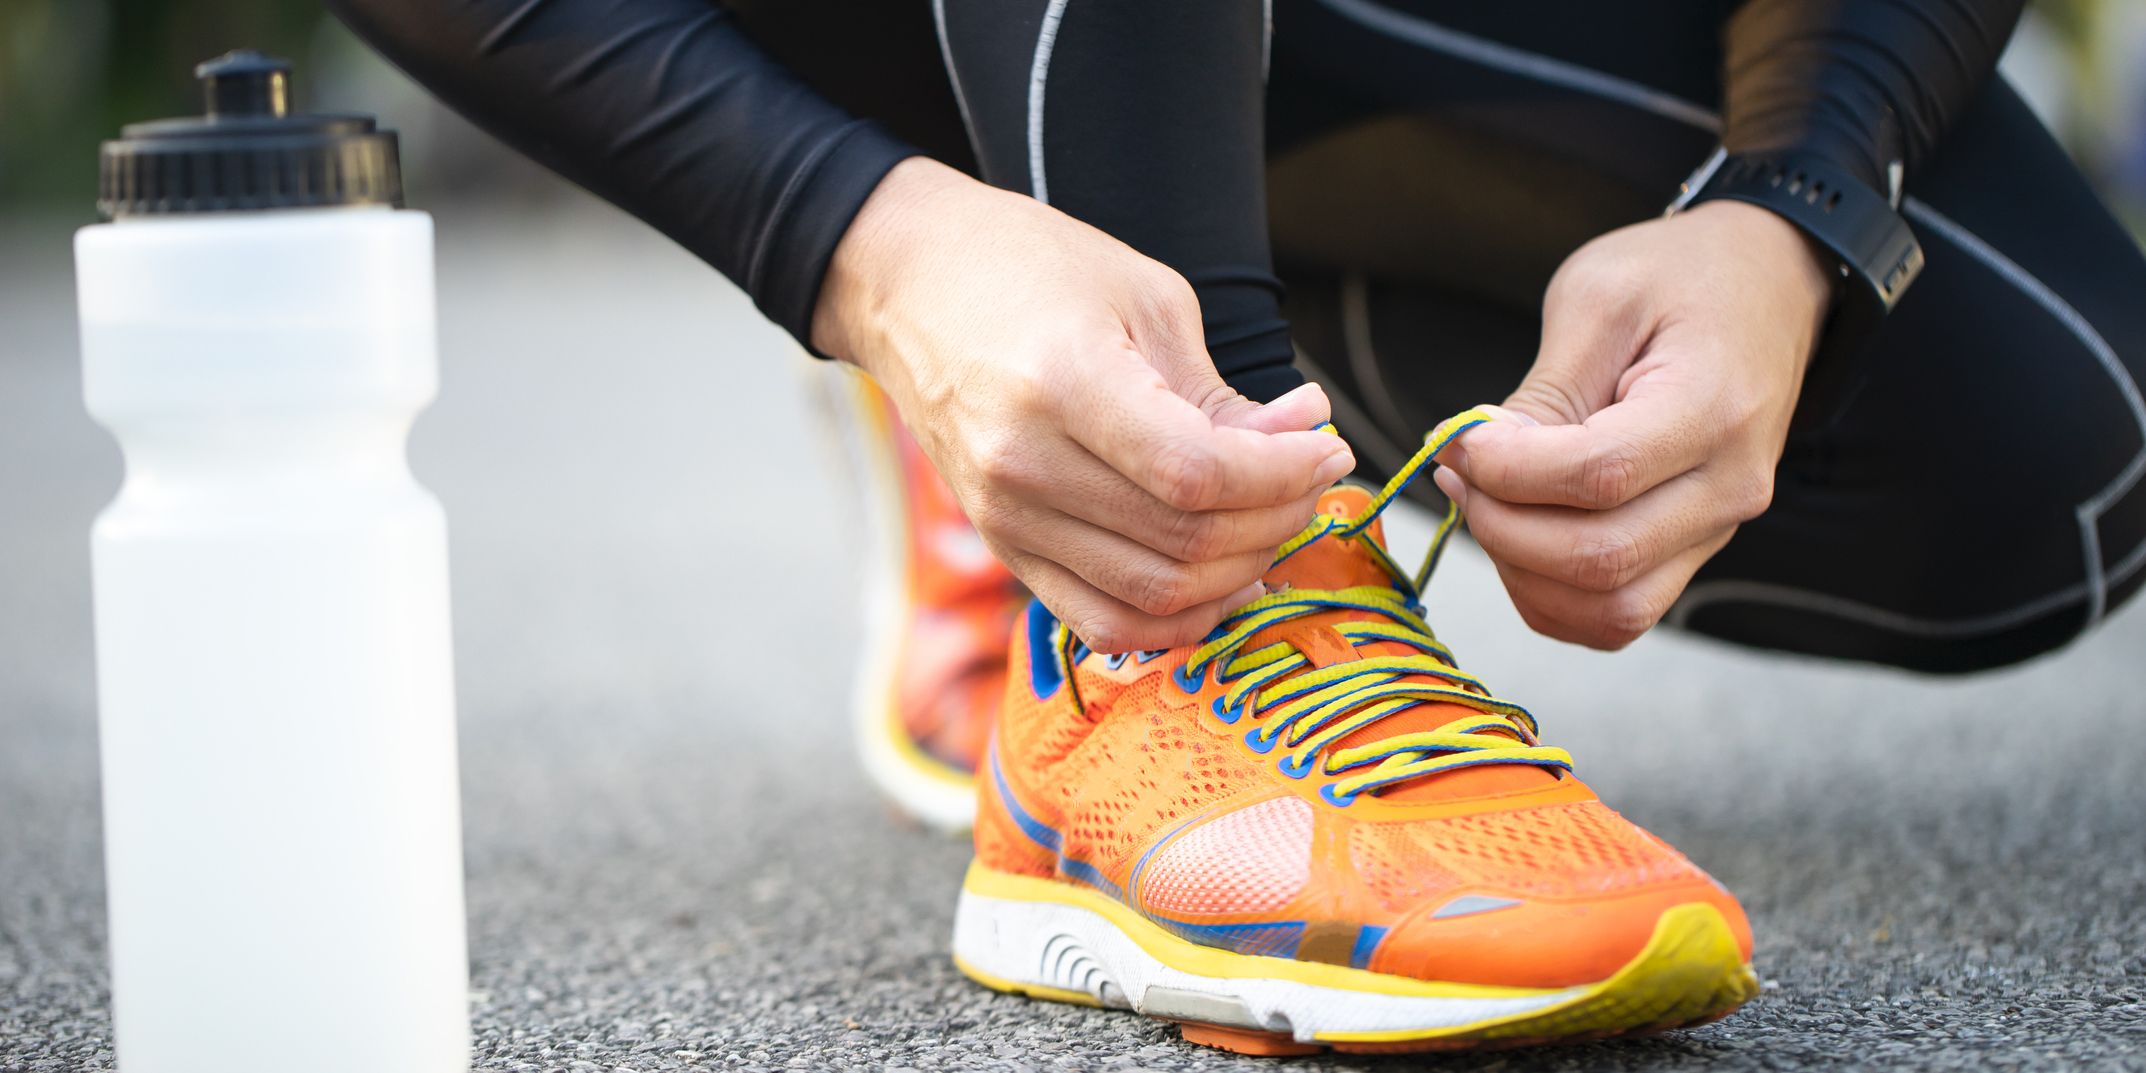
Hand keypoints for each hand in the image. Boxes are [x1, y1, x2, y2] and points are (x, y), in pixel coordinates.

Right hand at [815, 158, 1352, 651]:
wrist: (908, 289)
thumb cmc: (1029, 269)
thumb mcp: (1145, 298)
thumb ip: (1219, 392)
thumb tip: (1301, 443)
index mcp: (1064, 384)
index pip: (1199, 475)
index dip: (1284, 476)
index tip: (1327, 447)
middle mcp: (1024, 466)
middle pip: (1186, 543)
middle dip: (1277, 518)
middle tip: (1310, 474)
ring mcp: (1007, 520)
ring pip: (1154, 596)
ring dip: (1239, 571)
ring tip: (1272, 518)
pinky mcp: (1006, 549)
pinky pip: (1104, 622)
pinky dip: (1175, 618)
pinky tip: (1220, 579)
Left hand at [1433, 200, 1831, 648]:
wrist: (1765, 286)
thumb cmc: (1678, 279)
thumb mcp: (1599, 298)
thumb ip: (1544, 392)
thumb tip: (1478, 461)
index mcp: (1713, 409)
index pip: (1598, 476)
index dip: (1509, 471)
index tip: (1460, 440)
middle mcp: (1729, 487)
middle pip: (1599, 560)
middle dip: (1501, 526)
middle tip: (1460, 471)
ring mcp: (1716, 531)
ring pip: (1608, 609)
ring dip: (1520, 571)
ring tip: (1484, 501)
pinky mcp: (1692, 552)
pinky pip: (1615, 616)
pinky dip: (1549, 595)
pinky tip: (1516, 535)